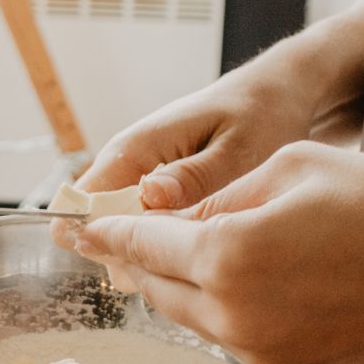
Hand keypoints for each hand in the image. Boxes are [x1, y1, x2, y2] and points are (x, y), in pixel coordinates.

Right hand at [51, 0, 363, 247]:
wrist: (279, 92)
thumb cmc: (262, 113)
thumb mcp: (238, 147)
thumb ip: (194, 176)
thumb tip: (148, 195)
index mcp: (137, 147)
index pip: (84, 200)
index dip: (98, 238)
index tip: (141, 267)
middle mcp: (127, 162)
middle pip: (97, 223)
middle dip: (129, 254)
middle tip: (183, 271)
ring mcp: (139, 176)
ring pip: (119, 228)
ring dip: (148, 252)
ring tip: (198, 263)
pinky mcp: (157, 187)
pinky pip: (144, 224)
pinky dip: (165, 243)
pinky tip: (201, 252)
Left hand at [77, 142, 363, 363]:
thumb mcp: (294, 169)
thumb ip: (224, 199)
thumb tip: (184, 222)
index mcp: (227, 257)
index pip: (142, 245)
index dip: (104, 232)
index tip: (74, 226)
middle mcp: (232, 315)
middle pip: (156, 286)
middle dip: (131, 259)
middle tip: (105, 238)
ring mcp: (258, 349)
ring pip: (189, 313)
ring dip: (173, 283)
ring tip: (162, 253)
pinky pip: (226, 332)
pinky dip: (213, 304)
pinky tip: (224, 278)